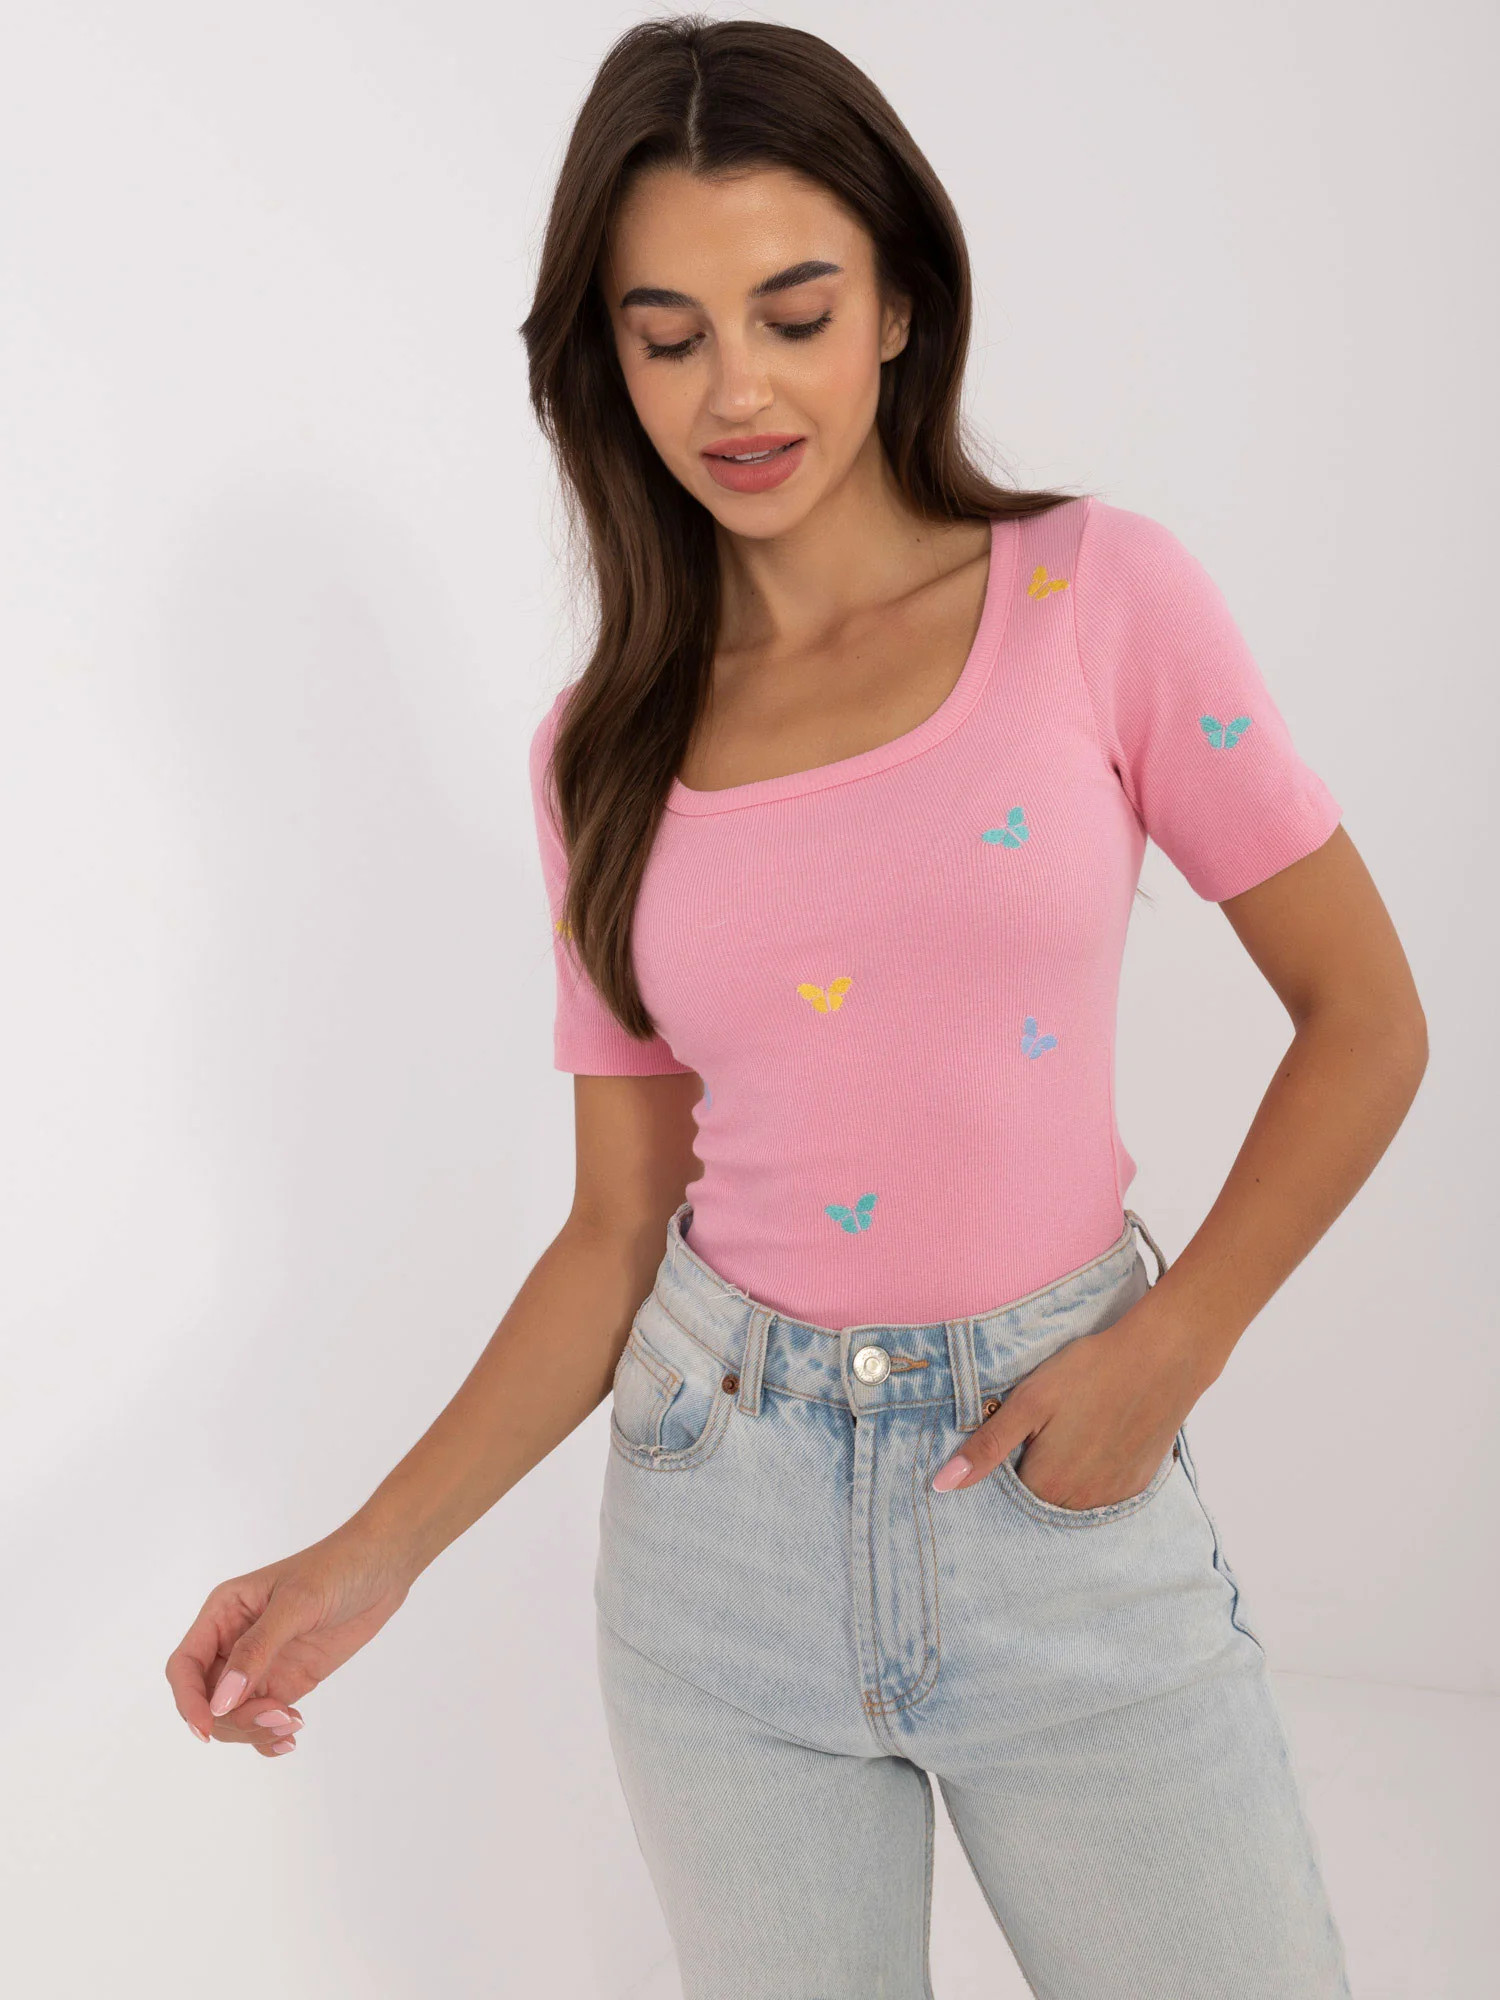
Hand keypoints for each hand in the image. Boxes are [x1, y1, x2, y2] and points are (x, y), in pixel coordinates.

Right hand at [164, 1522, 415, 1756]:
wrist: (384, 1566)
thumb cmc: (337, 1568)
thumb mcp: (296, 1603)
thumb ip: (257, 1650)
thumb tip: (220, 1701)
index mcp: (223, 1613)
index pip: (185, 1666)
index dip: (188, 1701)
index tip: (207, 1728)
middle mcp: (233, 1642)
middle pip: (207, 1701)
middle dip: (233, 1719)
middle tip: (278, 1716)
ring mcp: (260, 1665)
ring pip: (233, 1717)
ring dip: (254, 1731)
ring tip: (292, 1724)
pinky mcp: (286, 1681)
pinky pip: (263, 1720)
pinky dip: (269, 1737)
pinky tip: (290, 1736)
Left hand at [931, 1304, 1203, 1506]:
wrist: (1162, 1357)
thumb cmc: (1089, 1371)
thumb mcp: (1028, 1402)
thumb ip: (986, 1448)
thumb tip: (942, 1486)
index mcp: (1047, 1484)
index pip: (1005, 1492)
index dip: (1003, 1463)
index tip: (1014, 1434)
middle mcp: (1080, 1502)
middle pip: (1039, 1497)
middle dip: (1033, 1469)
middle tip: (1046, 1427)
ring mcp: (1113, 1495)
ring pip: (1071, 1496)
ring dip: (1063, 1474)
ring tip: (1072, 1429)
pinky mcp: (1138, 1483)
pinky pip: (1103, 1491)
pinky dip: (1093, 1472)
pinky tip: (1097, 1437)